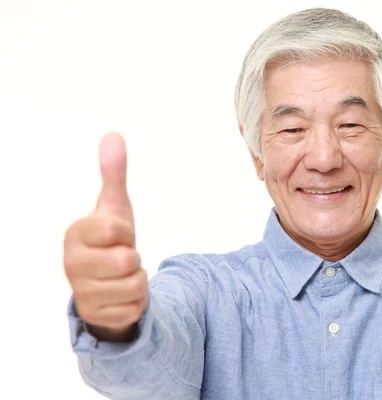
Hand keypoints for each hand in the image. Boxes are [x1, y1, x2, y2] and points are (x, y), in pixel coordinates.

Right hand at [64, 133, 146, 340]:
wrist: (107, 284)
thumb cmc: (109, 241)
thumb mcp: (115, 207)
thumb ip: (114, 174)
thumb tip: (113, 135)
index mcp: (75, 235)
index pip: (117, 229)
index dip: (126, 232)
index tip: (117, 235)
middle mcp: (72, 264)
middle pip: (127, 259)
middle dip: (133, 257)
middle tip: (121, 257)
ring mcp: (82, 293)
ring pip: (135, 283)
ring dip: (137, 279)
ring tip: (121, 276)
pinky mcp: (97, 316)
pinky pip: (136, 306)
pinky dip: (138, 301)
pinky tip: (122, 296)